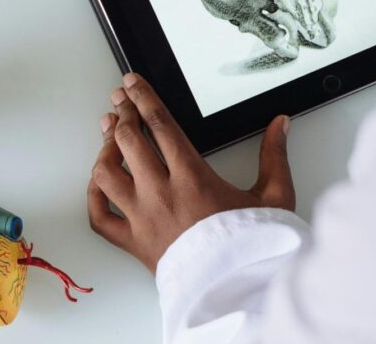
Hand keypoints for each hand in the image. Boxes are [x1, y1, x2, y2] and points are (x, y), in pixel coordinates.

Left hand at [87, 73, 293, 273]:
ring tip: (109, 135)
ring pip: (106, 173)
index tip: (132, 83)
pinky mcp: (133, 243)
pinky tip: (100, 182)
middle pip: (128, 140)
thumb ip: (274, 155)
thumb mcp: (275, 196)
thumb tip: (280, 124)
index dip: (142, 97)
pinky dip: (94, 196)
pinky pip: (100, 217)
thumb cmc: (254, 247)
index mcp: (192, 177)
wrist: (240, 291)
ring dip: (105, 148)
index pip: (159, 123)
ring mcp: (142, 218)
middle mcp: (161, 193)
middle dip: (121, 114)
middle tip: (119, 101)